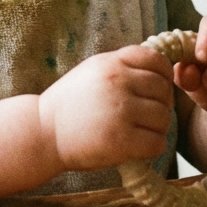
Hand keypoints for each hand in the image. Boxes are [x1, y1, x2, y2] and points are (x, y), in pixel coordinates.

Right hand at [37, 46, 173, 171]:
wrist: (43, 132)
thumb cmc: (69, 104)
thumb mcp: (92, 71)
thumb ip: (121, 67)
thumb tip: (158, 71)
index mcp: (111, 63)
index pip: (157, 60)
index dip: (164, 74)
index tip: (157, 88)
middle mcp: (118, 83)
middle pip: (164, 90)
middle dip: (161, 104)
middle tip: (147, 115)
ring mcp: (120, 111)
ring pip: (164, 117)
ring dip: (158, 127)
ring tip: (141, 131)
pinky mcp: (121, 140)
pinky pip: (157, 142)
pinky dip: (153, 147)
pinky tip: (139, 147)